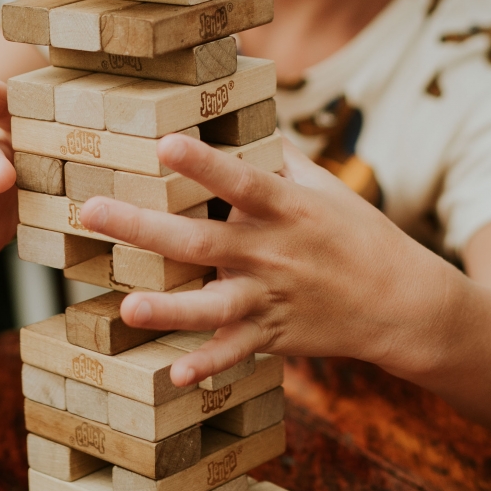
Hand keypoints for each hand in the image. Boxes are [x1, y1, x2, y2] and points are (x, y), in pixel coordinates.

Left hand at [80, 135, 435, 387]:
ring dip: (169, 309)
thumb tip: (253, 119)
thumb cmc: (358, 232)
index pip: (239, 180)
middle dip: (143, 226)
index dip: (203, 164)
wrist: (399, 299)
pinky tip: (177, 372)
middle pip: (201, 239)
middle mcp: (272, 251)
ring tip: (127, 308)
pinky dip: (209, 363)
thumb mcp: (326, 187)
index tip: (163, 144)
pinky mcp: (274, 333)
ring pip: (212, 305)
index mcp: (286, 207)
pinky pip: (236, 351)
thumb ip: (282, 157)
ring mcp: (271, 296)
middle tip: (91, 212)